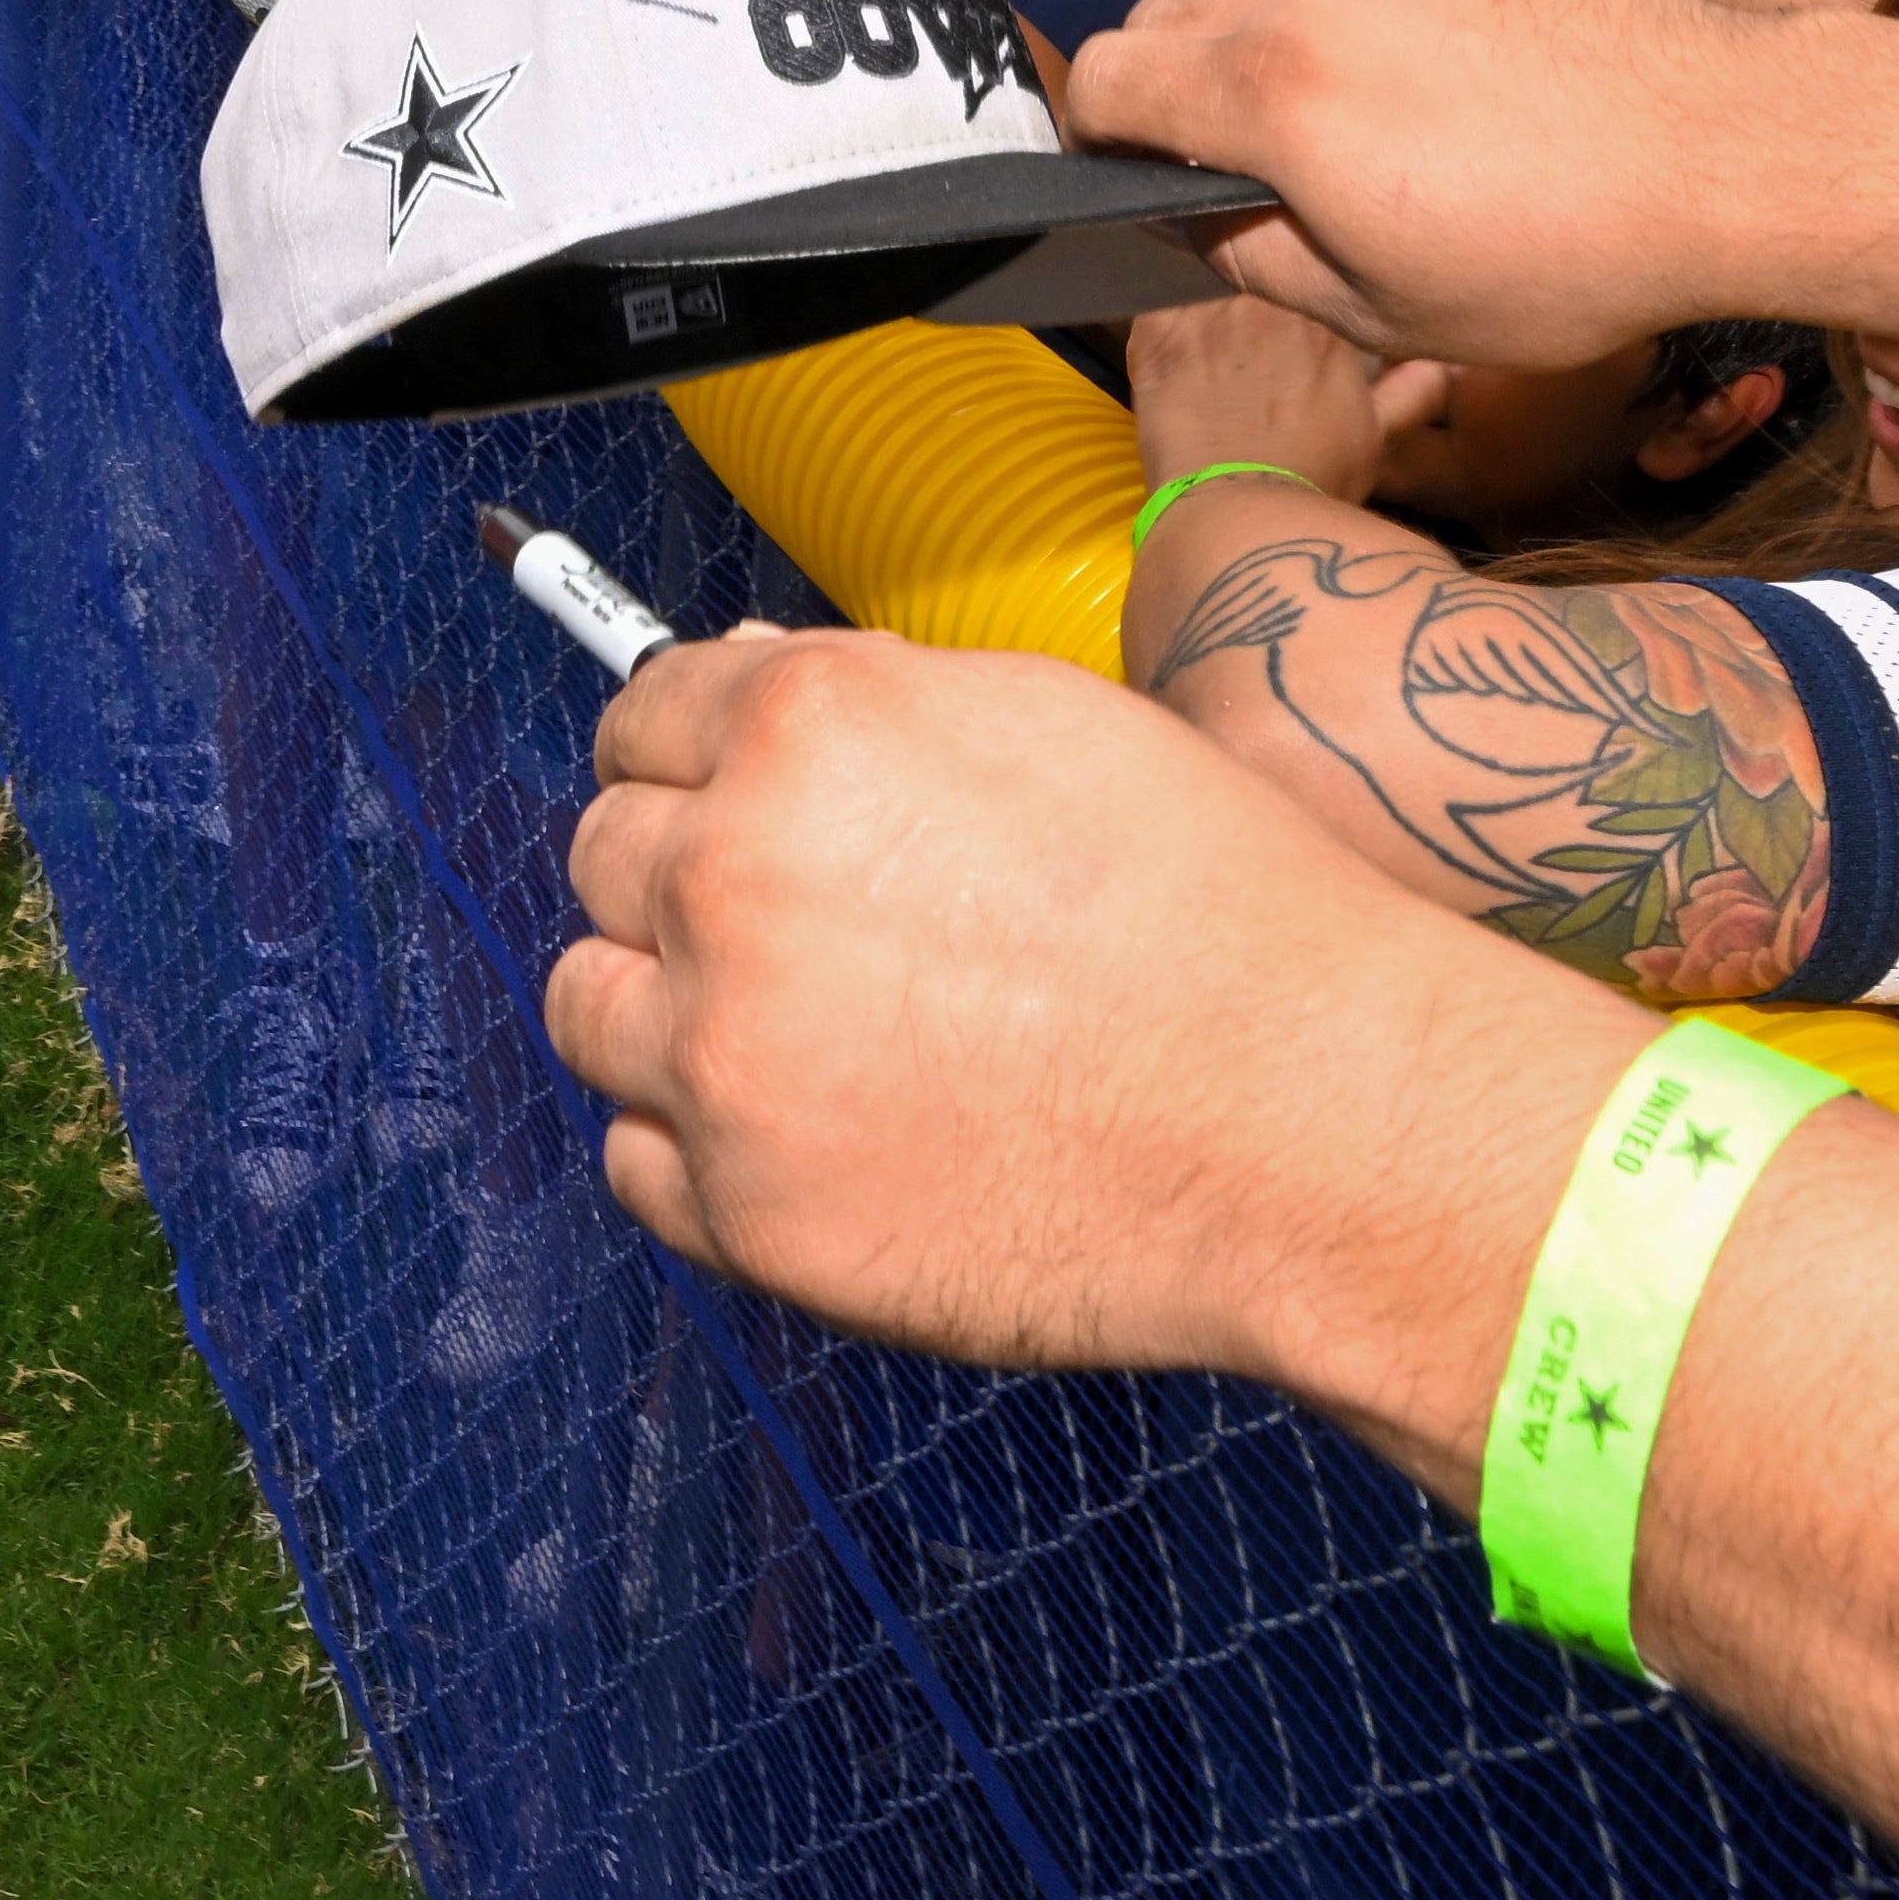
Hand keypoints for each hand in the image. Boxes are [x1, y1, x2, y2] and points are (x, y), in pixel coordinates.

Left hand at [550, 625, 1633, 1410]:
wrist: (1309, 1120)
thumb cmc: (1220, 914)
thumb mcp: (1048, 723)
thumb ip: (873, 705)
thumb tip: (746, 690)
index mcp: (810, 729)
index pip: (642, 716)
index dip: (687, 756)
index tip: (715, 792)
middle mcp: (735, 876)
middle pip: (602, 856)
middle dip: (679, 875)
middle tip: (787, 923)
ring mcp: (726, 1054)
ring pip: (589, 1008)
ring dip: (665, 1009)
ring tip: (791, 1034)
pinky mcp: (746, 1209)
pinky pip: (636, 1163)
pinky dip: (696, 1149)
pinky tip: (807, 1134)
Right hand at [1072, 0, 1814, 364]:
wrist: (1733, 153)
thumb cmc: (1570, 253)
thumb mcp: (1384, 310)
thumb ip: (1255, 256)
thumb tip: (1196, 214)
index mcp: (1276, 87)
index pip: (1104, 71)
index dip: (1097, 132)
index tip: (1133, 169)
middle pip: (1176, 9)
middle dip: (1180, 84)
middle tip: (1245, 163)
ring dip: (1288, 50)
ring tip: (1381, 133)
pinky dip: (1385, 18)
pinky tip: (1466, 89)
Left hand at [1125, 289, 1411, 505]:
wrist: (1235, 514)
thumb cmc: (1313, 482)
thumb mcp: (1375, 438)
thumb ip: (1412, 390)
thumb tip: (1445, 362)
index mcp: (1325, 316)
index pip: (1309, 283)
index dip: (1298, 307)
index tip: (1289, 334)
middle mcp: (1268, 297)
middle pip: (1256, 276)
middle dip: (1252, 301)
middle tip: (1245, 346)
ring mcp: (1207, 310)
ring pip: (1205, 282)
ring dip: (1207, 307)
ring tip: (1207, 348)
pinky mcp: (1155, 331)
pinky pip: (1151, 302)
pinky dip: (1160, 323)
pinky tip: (1169, 355)